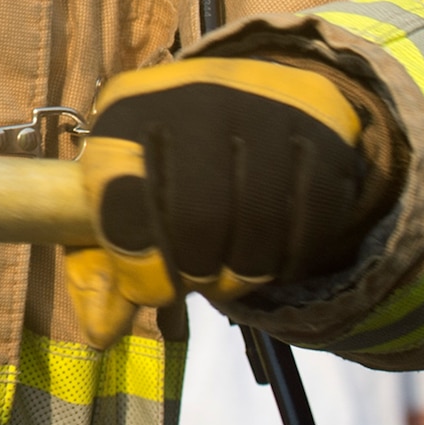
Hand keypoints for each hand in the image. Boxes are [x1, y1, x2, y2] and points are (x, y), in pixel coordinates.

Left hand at [66, 58, 372, 347]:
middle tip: (200, 283)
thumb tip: (102, 334)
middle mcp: (195, 97)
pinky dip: (293, 254)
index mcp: (129, 110)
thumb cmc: (173, 158)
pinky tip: (276, 254)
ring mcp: (264, 109)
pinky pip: (313, 218)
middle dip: (197, 269)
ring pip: (259, 222)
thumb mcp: (124, 190)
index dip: (134, 261)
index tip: (149, 289)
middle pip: (197, 215)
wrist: (259, 90)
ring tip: (234, 272)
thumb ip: (102, 264)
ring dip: (246, 270)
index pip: (121, 195)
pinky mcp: (321, 132)